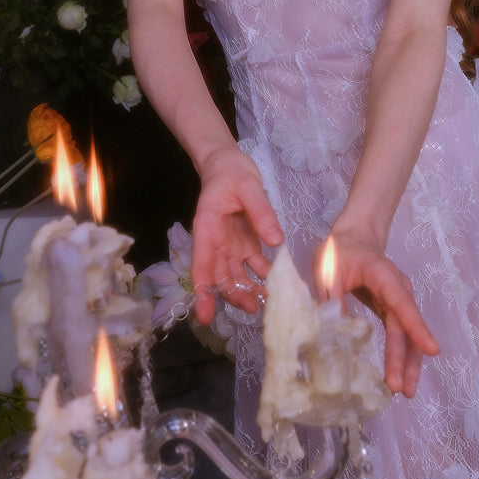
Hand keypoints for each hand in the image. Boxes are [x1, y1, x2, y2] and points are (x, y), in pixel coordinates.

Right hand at [191, 146, 283, 323]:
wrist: (228, 162)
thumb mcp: (248, 187)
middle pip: (220, 276)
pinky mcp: (244, 242)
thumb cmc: (231, 172)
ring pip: (235, 275)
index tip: (204, 315)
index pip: (201, 266)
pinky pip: (251, 264)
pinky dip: (260, 275)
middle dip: (233, 296)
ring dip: (248, 289)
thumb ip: (261, 212)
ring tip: (267, 301)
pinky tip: (274, 281)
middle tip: (254, 308)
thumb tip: (276, 241)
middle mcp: (215, 243)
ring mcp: (230, 244)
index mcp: (207, 230)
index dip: (202, 292)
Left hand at [313, 228, 439, 397]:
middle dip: (406, 358)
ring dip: (408, 362)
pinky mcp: (392, 310)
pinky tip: (399, 376)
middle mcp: (398, 289)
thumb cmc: (340, 251)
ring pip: (407, 334)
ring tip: (406, 391)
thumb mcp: (328, 270)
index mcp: (383, 276)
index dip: (416, 327)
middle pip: (406, 326)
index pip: (402, 304)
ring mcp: (398, 300)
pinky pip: (400, 334)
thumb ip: (332, 298)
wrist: (352, 238)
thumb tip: (333, 333)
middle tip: (402, 388)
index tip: (432, 350)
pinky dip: (401, 355)